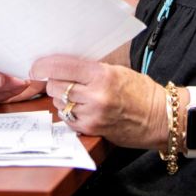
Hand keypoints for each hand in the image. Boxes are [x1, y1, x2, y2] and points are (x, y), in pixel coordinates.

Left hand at [31, 54, 166, 149]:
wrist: (159, 117)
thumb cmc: (140, 90)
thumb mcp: (116, 70)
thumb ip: (90, 68)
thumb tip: (62, 65)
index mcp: (101, 75)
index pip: (61, 67)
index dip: (43, 66)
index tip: (36, 66)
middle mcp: (95, 96)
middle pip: (55, 86)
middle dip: (53, 81)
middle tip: (59, 79)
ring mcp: (92, 115)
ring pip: (59, 103)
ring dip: (61, 97)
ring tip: (75, 94)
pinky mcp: (92, 130)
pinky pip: (67, 119)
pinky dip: (68, 112)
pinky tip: (80, 107)